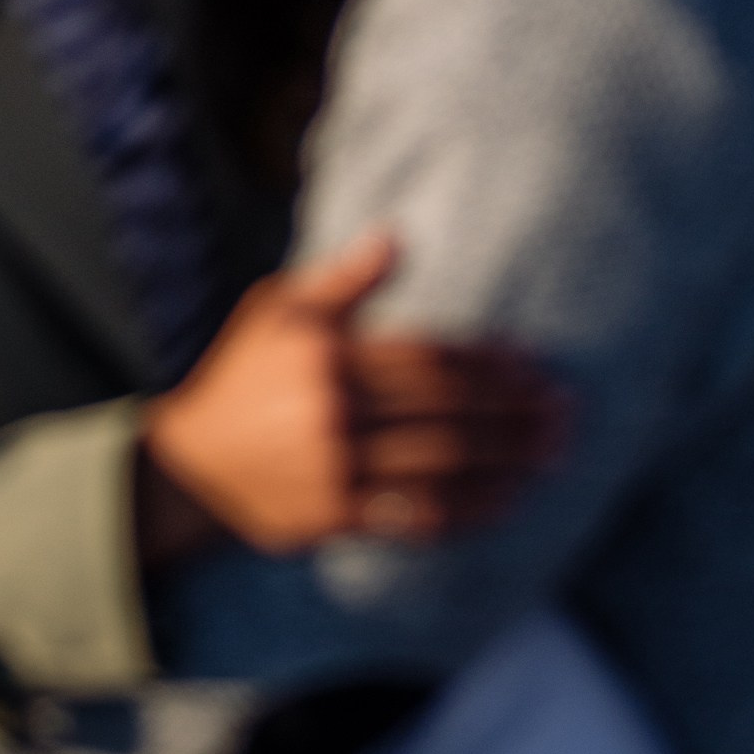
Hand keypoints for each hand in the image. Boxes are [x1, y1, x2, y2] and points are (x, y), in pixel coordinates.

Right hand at [137, 229, 566, 564]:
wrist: (190, 469)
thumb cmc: (242, 377)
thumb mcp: (278, 311)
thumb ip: (341, 281)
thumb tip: (397, 236)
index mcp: (327, 356)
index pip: (427, 359)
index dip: (486, 362)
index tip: (531, 365)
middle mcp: (334, 413)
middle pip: (446, 413)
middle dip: (511, 413)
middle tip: (562, 413)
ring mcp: (336, 470)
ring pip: (441, 467)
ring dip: (505, 463)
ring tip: (550, 456)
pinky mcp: (336, 517)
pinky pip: (417, 516)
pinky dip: (467, 510)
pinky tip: (506, 502)